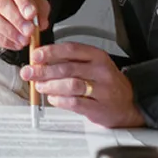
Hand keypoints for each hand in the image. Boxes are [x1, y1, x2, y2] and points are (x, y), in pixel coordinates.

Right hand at [0, 0, 50, 51]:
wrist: (8, 7)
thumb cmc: (23, 3)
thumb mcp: (38, 2)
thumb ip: (41, 11)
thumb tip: (40, 24)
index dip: (23, 0)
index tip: (31, 14)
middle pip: (1, 2)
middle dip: (17, 19)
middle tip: (29, 31)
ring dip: (10, 32)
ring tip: (24, 40)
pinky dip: (4, 40)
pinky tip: (16, 43)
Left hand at [22, 42, 144, 127]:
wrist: (127, 104)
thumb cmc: (105, 83)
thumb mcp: (93, 65)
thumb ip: (70, 61)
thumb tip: (41, 60)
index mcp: (98, 57)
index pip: (71, 49)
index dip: (50, 52)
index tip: (35, 55)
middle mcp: (101, 71)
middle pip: (67, 68)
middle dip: (43, 70)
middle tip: (29, 72)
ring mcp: (102, 90)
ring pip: (70, 85)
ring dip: (50, 85)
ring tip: (40, 86)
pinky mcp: (99, 108)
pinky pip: (75, 103)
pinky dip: (59, 100)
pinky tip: (53, 98)